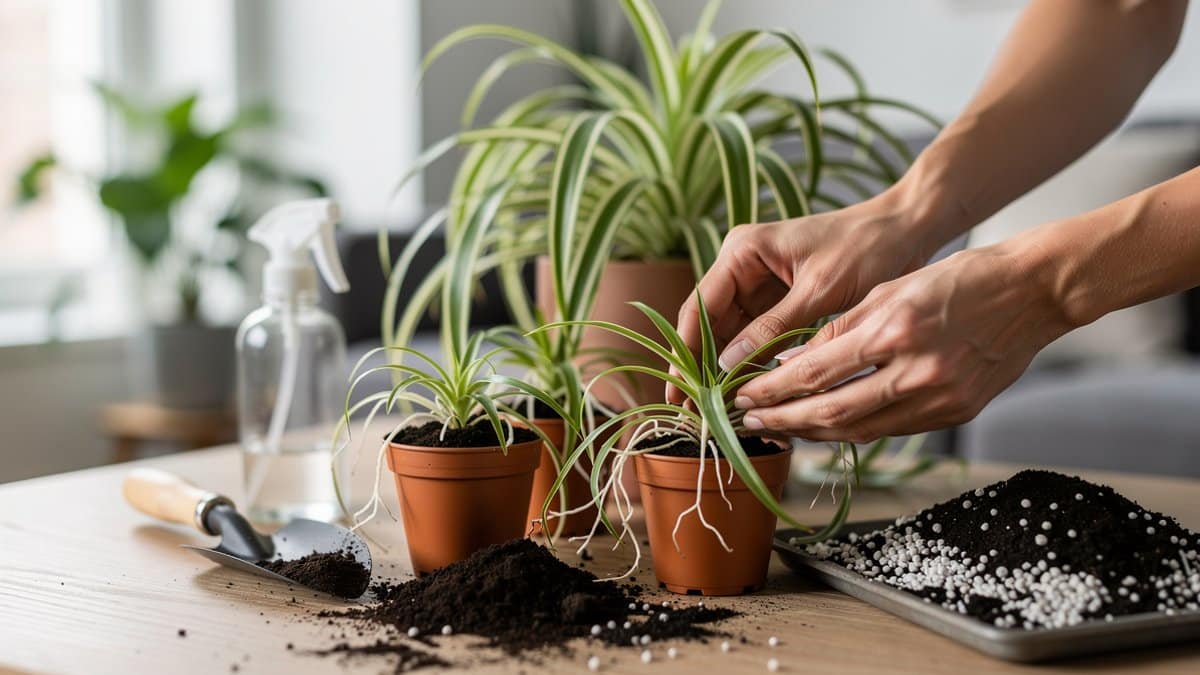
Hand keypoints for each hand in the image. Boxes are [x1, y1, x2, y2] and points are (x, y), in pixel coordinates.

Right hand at [670, 189, 949, 403]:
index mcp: (742, 251)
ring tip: (720, 412)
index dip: (686, 353)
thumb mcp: (819, 292)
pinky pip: (756, 335)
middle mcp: (742, 264)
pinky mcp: (778, 298)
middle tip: (694, 413)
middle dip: (703, 368)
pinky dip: (754, 363)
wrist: (907, 228)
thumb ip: (772, 329)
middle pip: (709, 324)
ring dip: (728, 370)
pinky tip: (751, 393)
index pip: (699, 307)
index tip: (678, 392)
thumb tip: (728, 368)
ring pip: (731, 334)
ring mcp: (758, 282)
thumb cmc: (866, 248)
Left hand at [734, 243, 1072, 441]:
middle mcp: (916, 371)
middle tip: (747, 421)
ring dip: (814, 432)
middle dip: (783, 420)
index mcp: (894, 330)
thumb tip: (793, 364)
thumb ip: (841, 329)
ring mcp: (940, 398)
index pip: (815, 373)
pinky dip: (855, 429)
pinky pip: (892, 429)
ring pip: (860, 429)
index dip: (772, 390)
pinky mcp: (956, 413)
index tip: (741, 396)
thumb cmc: (959, 278)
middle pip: (832, 412)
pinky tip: (828, 425)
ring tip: (781, 428)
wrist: (1034, 291)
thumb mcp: (890, 289)